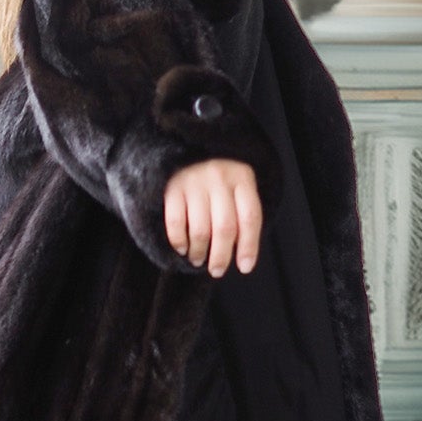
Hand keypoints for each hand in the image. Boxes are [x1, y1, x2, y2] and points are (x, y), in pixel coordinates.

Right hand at [162, 159, 261, 275]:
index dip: (249, 246)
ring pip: (200, 229)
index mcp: (242, 177)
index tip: (245, 267)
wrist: (187, 149)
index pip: (250, 218)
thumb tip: (243, 260)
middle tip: (217, 271)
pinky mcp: (171, 187)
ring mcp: (194, 181)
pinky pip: (175, 223)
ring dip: (199, 251)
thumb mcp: (237, 188)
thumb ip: (242, 215)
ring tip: (198, 259)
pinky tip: (182, 248)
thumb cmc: (218, 180)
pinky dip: (179, 241)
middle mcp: (219, 177)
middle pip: (224, 227)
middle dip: (221, 256)